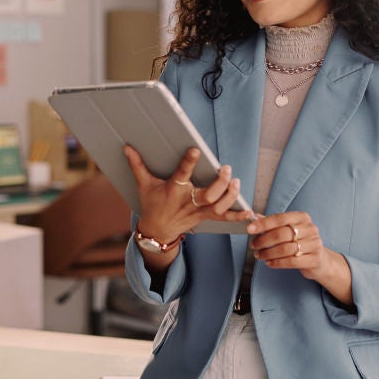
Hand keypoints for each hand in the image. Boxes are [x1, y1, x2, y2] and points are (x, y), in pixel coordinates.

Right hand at [124, 145, 252, 239]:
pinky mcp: (206, 217)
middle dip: (220, 183)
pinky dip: (238, 216)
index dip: (189, 162)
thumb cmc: (152, 204)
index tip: (196, 150)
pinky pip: (224, 218)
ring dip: (230, 195)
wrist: (156, 231)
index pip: (181, 174)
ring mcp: (198, 211)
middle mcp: (188, 201)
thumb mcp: (144, 185)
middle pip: (207, 195)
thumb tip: (127, 147)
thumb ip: (137, 165)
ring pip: (218, 207)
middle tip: (227, 169)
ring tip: (236, 182)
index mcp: (173, 190)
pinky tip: (250, 213)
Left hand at [248, 211, 347, 288]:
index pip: (280, 218)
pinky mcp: (314, 259)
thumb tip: (255, 217)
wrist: (320, 260)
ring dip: (268, 253)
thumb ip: (273, 224)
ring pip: (285, 249)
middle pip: (281, 234)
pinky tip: (269, 263)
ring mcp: (314, 244)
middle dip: (263, 241)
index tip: (250, 229)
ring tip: (259, 255)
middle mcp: (310, 229)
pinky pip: (291, 262)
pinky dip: (277, 263)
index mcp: (303, 218)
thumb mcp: (290, 230)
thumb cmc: (301, 243)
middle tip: (253, 246)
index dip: (263, 224)